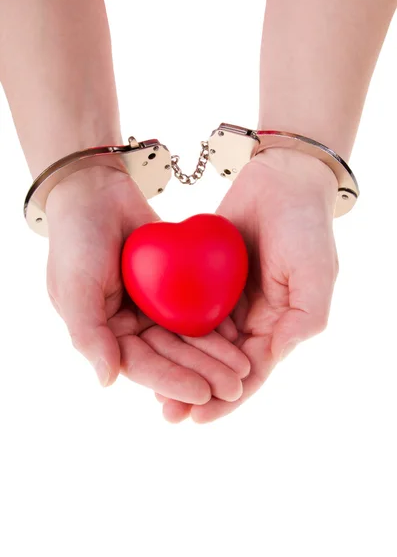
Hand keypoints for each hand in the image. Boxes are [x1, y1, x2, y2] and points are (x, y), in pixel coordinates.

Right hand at [45, 164, 249, 403]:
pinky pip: (196, 306)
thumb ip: (88, 334)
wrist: (96, 191)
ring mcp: (153, 305)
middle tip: (235, 388)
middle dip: (202, 373)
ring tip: (245, 369)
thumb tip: (107, 380)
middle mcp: (132, 325)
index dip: (172, 381)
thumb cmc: (76, 240)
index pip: (143, 365)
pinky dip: (216, 322)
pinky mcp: (172, 284)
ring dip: (215, 354)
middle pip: (172, 356)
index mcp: (107, 334)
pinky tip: (240, 336)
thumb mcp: (74, 287)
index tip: (203, 394)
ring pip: (188, 336)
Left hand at [156, 149, 338, 421]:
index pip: (251, 372)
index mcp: (278, 327)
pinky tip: (148, 344)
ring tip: (152, 393)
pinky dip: (170, 330)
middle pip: (219, 365)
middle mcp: (251, 319)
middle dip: (196, 391)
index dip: (228, 399)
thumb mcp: (316, 276)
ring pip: (199, 344)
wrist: (281, 179)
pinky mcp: (206, 277)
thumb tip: (271, 360)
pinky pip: (185, 309)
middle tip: (167, 414)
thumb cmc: (306, 228)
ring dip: (179, 367)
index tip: (199, 419)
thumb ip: (301, 321)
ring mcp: (226, 299)